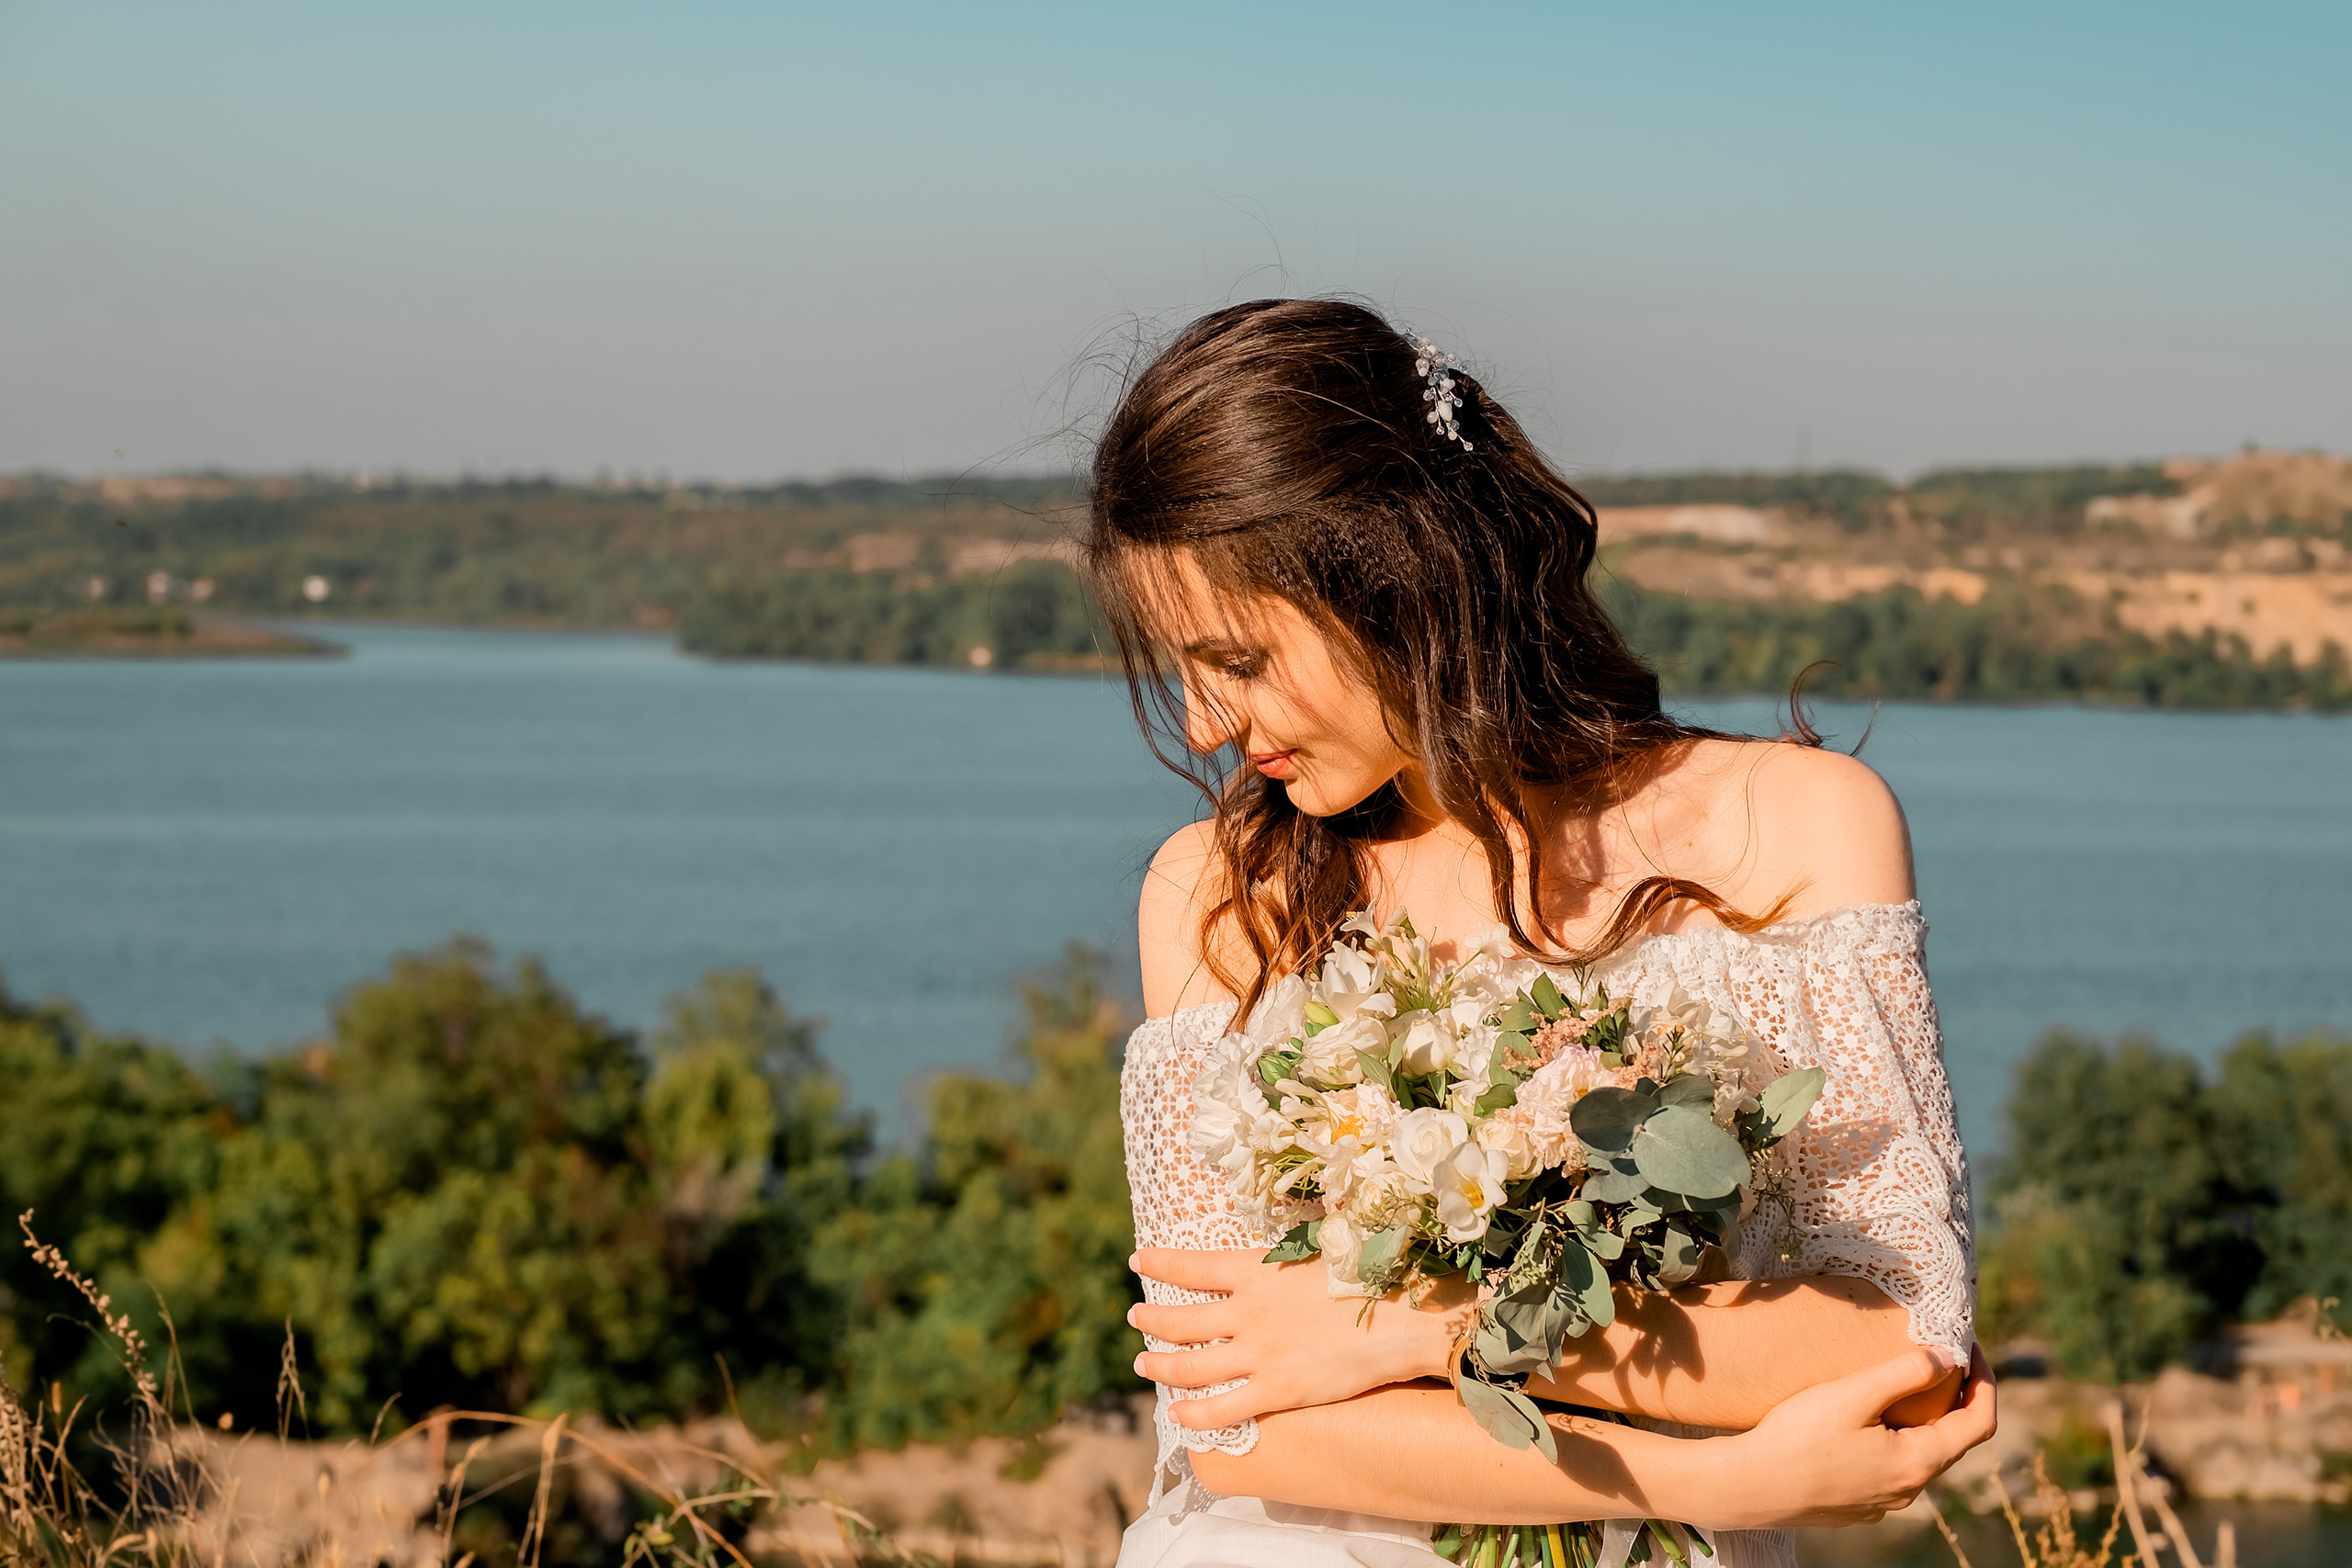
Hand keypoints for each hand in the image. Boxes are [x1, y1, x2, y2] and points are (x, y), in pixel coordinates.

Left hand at [1128, 1247, 1474, 1428]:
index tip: (1137, 1260)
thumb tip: (1273, 1227)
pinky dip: (1194, 1414)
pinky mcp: (1277, 1391)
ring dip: (1159, 1364)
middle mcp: (1247, 1312)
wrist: (1404, 1319)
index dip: (1159, 1263)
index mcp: (1257, 1270)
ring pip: (1188, 1365)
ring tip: (1143, 1362)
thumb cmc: (1371, 1274)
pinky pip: (1221, 1409)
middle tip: (1136, 1318)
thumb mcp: (1320, 1244)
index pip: (1191, 1265)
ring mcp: (1258, 1355)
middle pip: (1179, 1319)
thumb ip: (1286, 1248)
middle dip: (1151, 1318)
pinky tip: (1178, 1416)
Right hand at [1711, 1343, 1996, 1529]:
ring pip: (1920, 1456)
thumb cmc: (1797, 1438)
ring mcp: (1885, 1502)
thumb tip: (1948, 1357)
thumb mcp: (1853, 1395)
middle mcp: (1910, 1489)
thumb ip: (1905, 1373)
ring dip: (1923, 1420)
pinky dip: (1895, 1440)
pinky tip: (1865, 1423)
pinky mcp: (1859, 1506)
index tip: (1971, 1347)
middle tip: (1939, 1357)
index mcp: (1918, 1461)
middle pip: (1953, 1439)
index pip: (1980, 1422)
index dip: (1985, 1382)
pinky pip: (1892, 1469)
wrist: (1748, 1487)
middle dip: (1954, 1397)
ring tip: (1901, 1386)